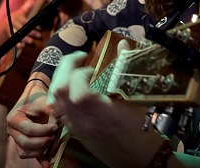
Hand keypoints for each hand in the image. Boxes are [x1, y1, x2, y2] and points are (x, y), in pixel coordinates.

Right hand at [6, 76, 58, 167]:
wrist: (34, 97)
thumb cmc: (38, 98)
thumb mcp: (43, 101)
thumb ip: (51, 113)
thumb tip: (58, 125)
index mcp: (13, 118)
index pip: (28, 129)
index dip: (43, 130)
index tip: (55, 127)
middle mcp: (12, 130)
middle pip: (25, 143)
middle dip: (42, 141)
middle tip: (54, 135)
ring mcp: (16, 138)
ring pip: (25, 152)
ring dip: (40, 150)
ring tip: (53, 140)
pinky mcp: (23, 144)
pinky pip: (28, 155)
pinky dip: (38, 159)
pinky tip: (47, 163)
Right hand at [9, 7, 41, 46]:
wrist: (4, 23)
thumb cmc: (16, 17)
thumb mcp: (21, 11)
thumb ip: (27, 6)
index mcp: (18, 17)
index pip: (27, 21)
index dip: (33, 25)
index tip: (40, 29)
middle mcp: (14, 23)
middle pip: (23, 28)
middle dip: (31, 32)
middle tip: (39, 36)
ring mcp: (11, 29)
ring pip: (18, 34)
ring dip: (24, 38)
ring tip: (31, 42)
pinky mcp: (10, 35)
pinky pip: (13, 40)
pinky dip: (17, 44)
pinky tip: (21, 47)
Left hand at [46, 48, 170, 167]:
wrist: (139, 161)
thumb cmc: (144, 131)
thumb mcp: (139, 99)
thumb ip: (126, 68)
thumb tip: (123, 43)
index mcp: (102, 115)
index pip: (78, 90)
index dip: (82, 72)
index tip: (94, 67)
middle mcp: (85, 122)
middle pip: (60, 91)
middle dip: (66, 67)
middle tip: (80, 57)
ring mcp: (77, 128)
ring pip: (56, 98)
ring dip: (63, 77)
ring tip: (77, 69)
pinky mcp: (74, 131)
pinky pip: (59, 107)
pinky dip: (63, 91)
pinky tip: (75, 86)